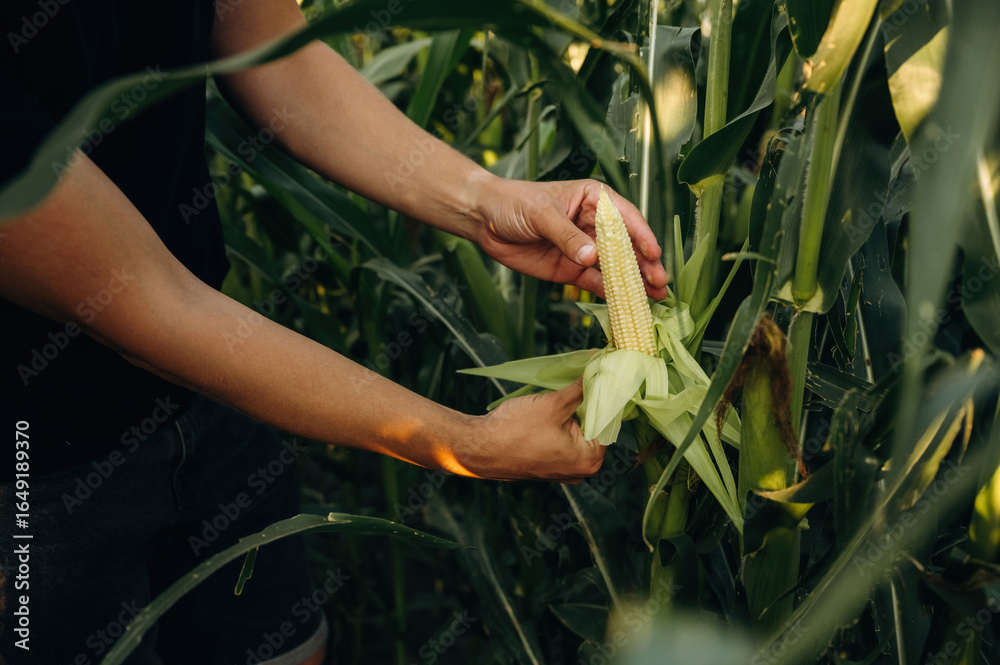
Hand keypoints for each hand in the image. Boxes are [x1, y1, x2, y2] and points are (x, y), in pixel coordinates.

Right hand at [460, 378, 603, 482]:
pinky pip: (564, 439)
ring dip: (572, 410)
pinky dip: (561, 422)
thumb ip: (580, 388)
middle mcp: (581, 469)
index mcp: (590, 459)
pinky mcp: (550, 464)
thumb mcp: (553, 405)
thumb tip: (597, 369)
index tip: (600, 373)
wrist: (479, 449)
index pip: (609, 420)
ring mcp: (565, 469)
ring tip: (564, 391)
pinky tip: (553, 406)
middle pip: (595, 426)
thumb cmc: (515, 431)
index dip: (603, 395)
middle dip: (587, 402)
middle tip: (583, 377)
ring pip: (578, 431)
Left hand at [471, 176, 668, 298]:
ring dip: (634, 282)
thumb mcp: (541, 214)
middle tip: (660, 283)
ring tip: (654, 298)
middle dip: (644, 264)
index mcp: (594, 200)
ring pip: (616, 267)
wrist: (485, 220)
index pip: (624, 217)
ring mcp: (585, 249)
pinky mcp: (573, 269)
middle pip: (627, 245)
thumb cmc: (514, 204)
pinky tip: (627, 303)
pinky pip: (597, 282)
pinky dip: (611, 293)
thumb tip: (593, 256)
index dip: (641, 236)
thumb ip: (566, 236)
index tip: (653, 254)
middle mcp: (595, 224)